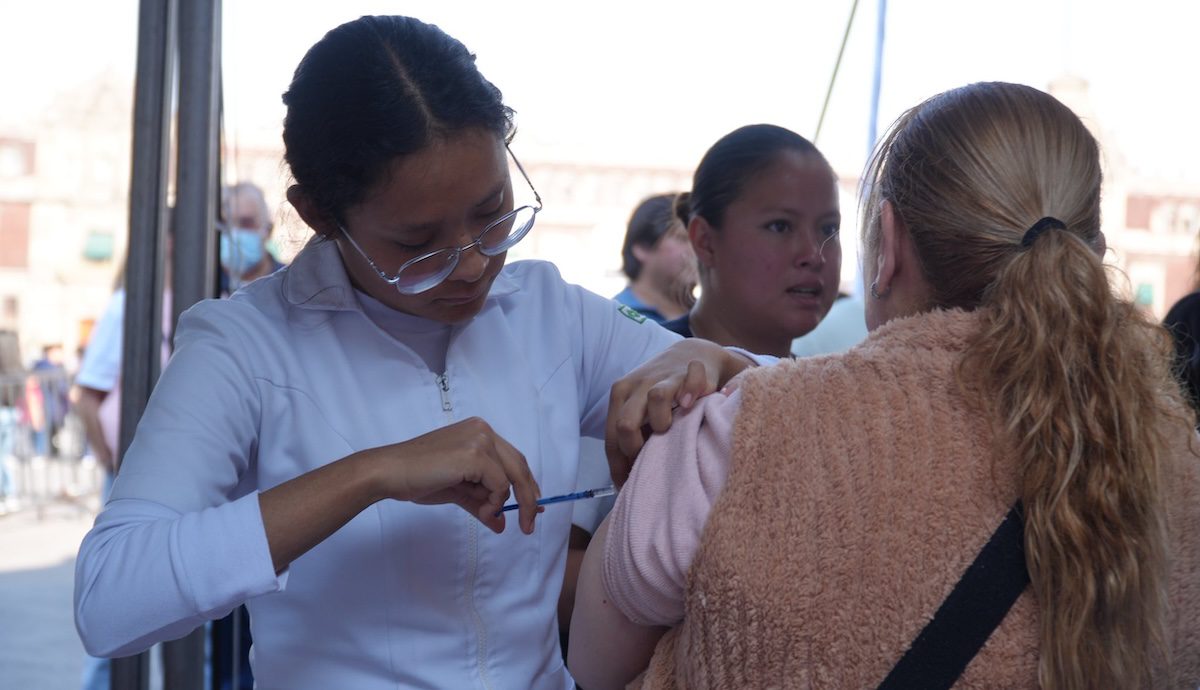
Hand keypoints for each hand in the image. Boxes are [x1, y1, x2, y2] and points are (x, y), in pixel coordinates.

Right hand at [371, 417, 541, 533]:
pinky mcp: (475, 454)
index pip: (513, 459)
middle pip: (519, 467)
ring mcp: (480, 439)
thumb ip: (482, 503)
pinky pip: (499, 485)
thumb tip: (501, 524)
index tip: (534, 508)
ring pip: (511, 478)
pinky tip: (480, 511)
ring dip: (502, 504)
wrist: (391, 473)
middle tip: (528, 525)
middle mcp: (483, 430)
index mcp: (479, 432)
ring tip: (485, 517)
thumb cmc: (419, 478)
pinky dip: (494, 502)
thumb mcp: (458, 490)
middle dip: (528, 499)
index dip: (526, 484)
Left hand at [605, 339, 752, 485]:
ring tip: (671, 428)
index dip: (618, 466)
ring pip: (655, 400)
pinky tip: (691, 404)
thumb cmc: (663, 392)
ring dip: (663, 422)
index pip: (611, 438)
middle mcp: (637, 385)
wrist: (692, 354)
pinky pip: (689, 382)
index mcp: (620, 395)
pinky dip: (691, 393)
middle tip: (651, 460)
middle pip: (625, 424)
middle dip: (636, 449)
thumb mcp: (640, 409)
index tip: (628, 485)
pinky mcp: (690, 370)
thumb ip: (633, 435)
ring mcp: (663, 376)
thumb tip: (626, 478)